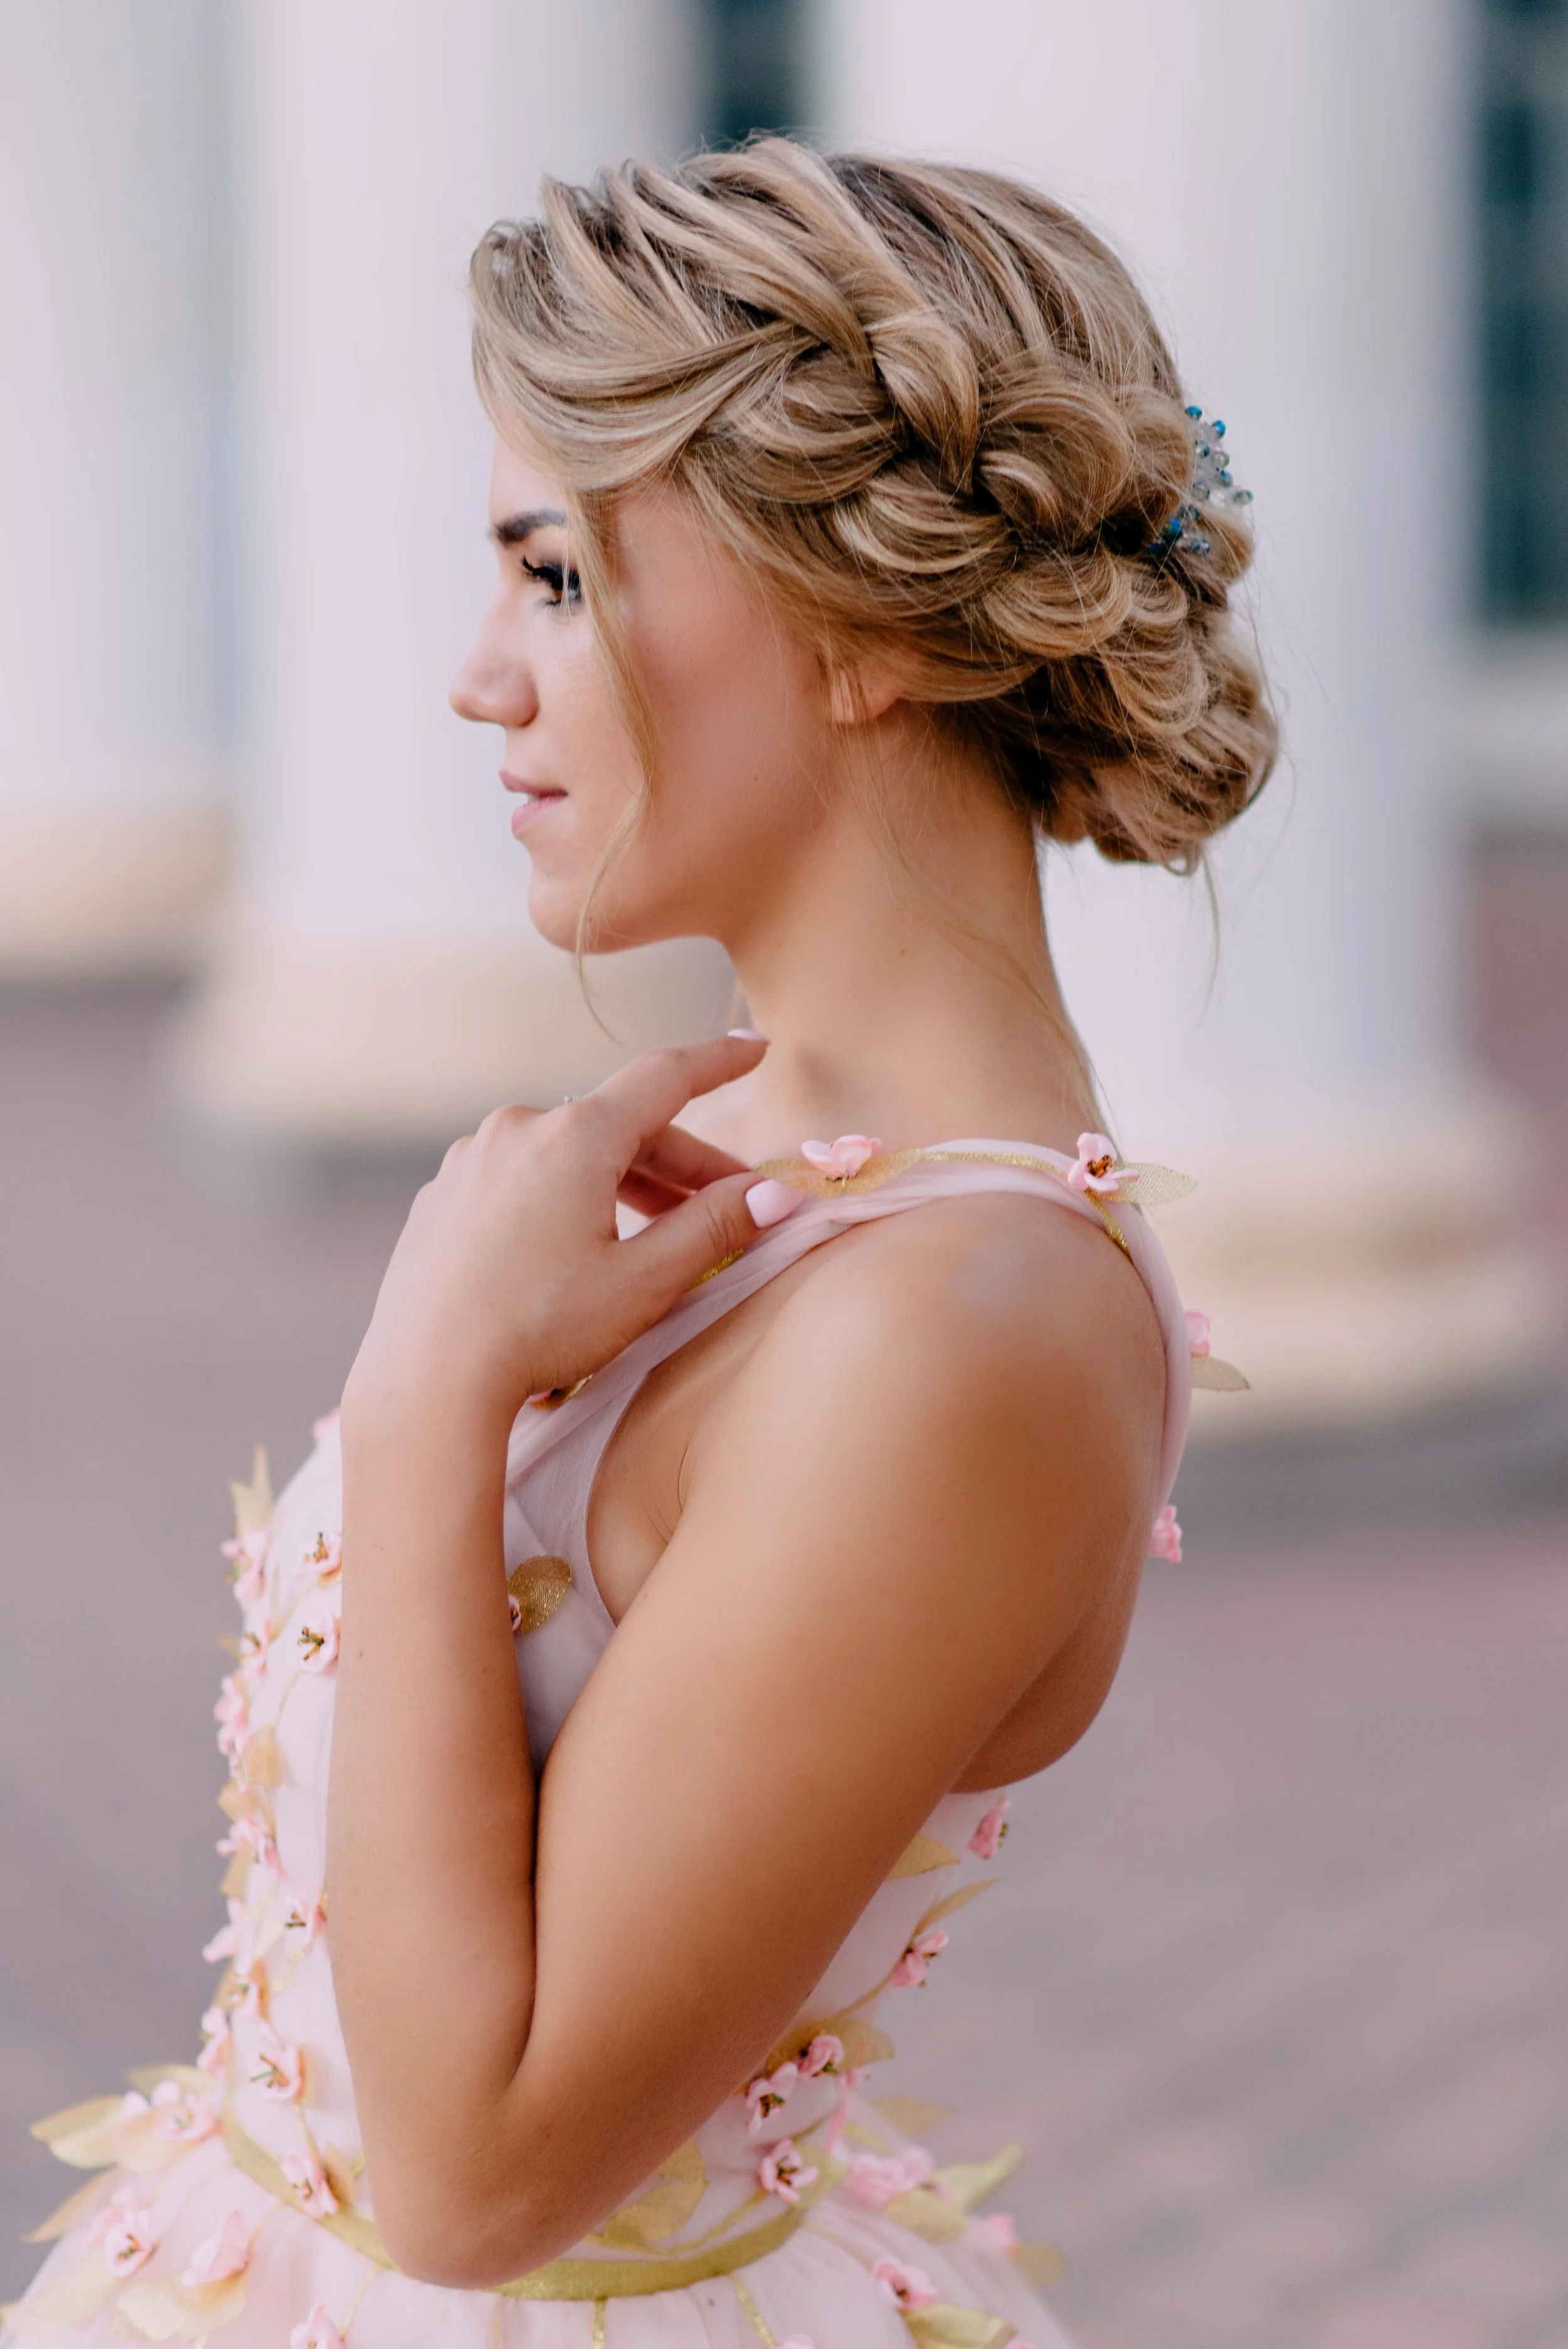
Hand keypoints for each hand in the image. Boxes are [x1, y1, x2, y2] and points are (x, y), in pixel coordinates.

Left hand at [341, 1034, 788, 1435]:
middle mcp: (518, 1129)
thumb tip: (775, 1195)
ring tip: (659, 1235)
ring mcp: (471, 1161)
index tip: (756, 1048)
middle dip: (682, 1165)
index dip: (719, 1061)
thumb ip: (713, 1228)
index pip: (667, 1076)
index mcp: (576, 1136)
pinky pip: (521, 1180)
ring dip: (623, 1184)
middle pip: (622, 1128)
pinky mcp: (443, 1197)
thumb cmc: (539, 1330)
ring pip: (570, 1156)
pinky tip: (577, 1249)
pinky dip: (564, 1199)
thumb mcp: (644, 1282)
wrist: (427, 1378)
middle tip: (730, 1207)